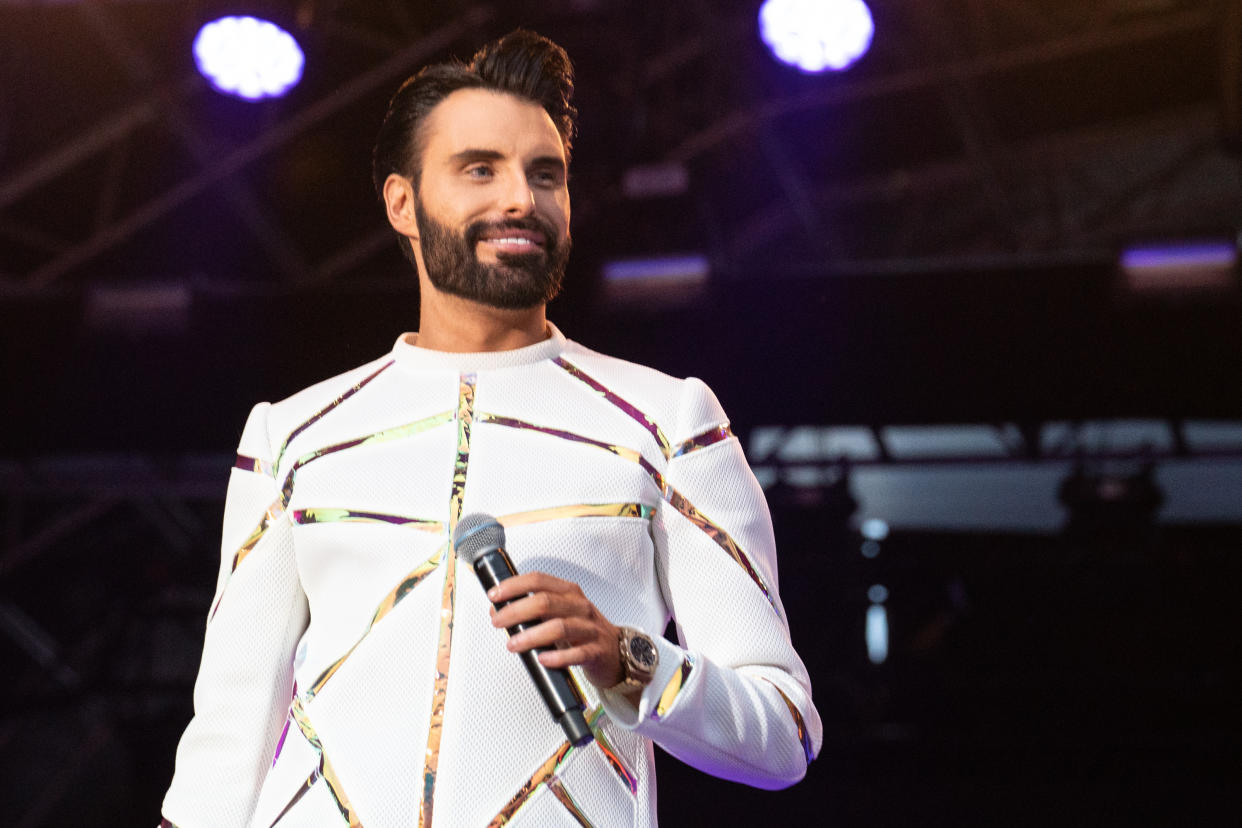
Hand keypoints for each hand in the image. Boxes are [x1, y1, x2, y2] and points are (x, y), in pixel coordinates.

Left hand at [487, 571, 622, 690]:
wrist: (616, 652)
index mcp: (569, 592)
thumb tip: (497, 610)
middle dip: (516, 611)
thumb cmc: (582, 630)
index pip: (539, 580)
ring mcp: (590, 628)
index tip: (495, 595)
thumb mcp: (558, 614)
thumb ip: (529, 611)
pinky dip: (557, 657)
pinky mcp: (597, 651)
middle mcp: (580, 606)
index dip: (514, 586)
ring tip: (513, 644)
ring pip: (559, 627)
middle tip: (498, 622)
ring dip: (531, 636)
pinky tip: (542, 659)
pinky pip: (577, 653)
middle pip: (546, 601)